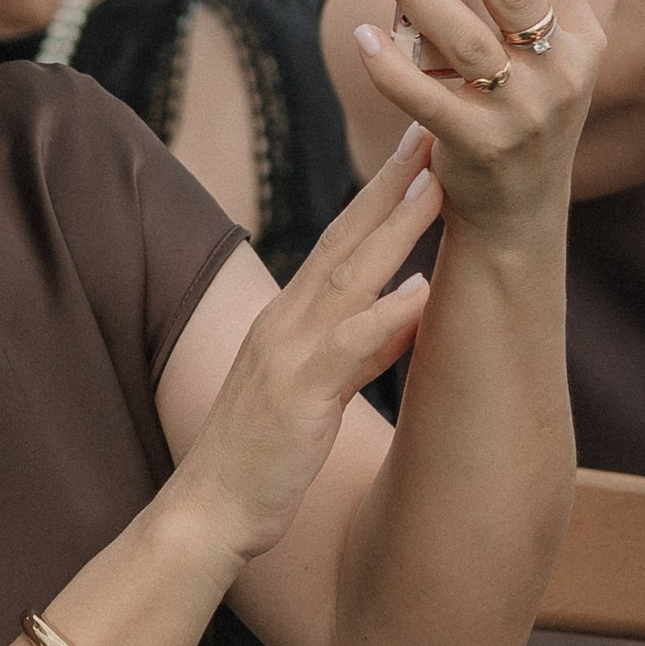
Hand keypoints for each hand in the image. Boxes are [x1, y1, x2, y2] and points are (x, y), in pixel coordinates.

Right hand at [170, 129, 446, 570]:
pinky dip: (387, 317)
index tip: (419, 148)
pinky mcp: (298, 398)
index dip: (379, 192)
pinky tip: (423, 290)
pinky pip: (348, 350)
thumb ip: (353, 347)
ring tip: (437, 185)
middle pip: (345, 238)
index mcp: (286, 321)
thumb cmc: (259, 461)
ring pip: (350, 278)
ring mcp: (287, 356)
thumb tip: (406, 312)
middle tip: (432, 130)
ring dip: (395, 229)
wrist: (207, 515)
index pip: (339, 241)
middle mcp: (284, 324)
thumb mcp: (309, 391)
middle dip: (391, 182)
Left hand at [357, 0, 599, 235]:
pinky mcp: (480, 149)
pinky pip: (428, 100)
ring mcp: (524, 115)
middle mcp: (563, 75)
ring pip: (467, 41)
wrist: (518, 212)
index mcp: (582, 39)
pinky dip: (393, 67)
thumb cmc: (521, 113)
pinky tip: (366, 35)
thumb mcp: (547, 52)